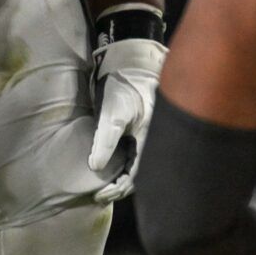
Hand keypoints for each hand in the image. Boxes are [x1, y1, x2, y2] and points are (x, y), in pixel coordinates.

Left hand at [89, 34, 165, 201]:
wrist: (136, 58)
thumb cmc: (125, 84)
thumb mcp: (112, 112)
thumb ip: (105, 140)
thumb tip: (96, 167)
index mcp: (152, 136)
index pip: (137, 175)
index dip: (118, 189)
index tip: (99, 196)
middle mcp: (159, 136)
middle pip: (145, 172)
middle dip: (125, 186)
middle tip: (104, 194)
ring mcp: (155, 130)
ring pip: (145, 162)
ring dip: (128, 175)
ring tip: (111, 183)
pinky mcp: (151, 124)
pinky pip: (144, 151)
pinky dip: (133, 162)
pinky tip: (122, 163)